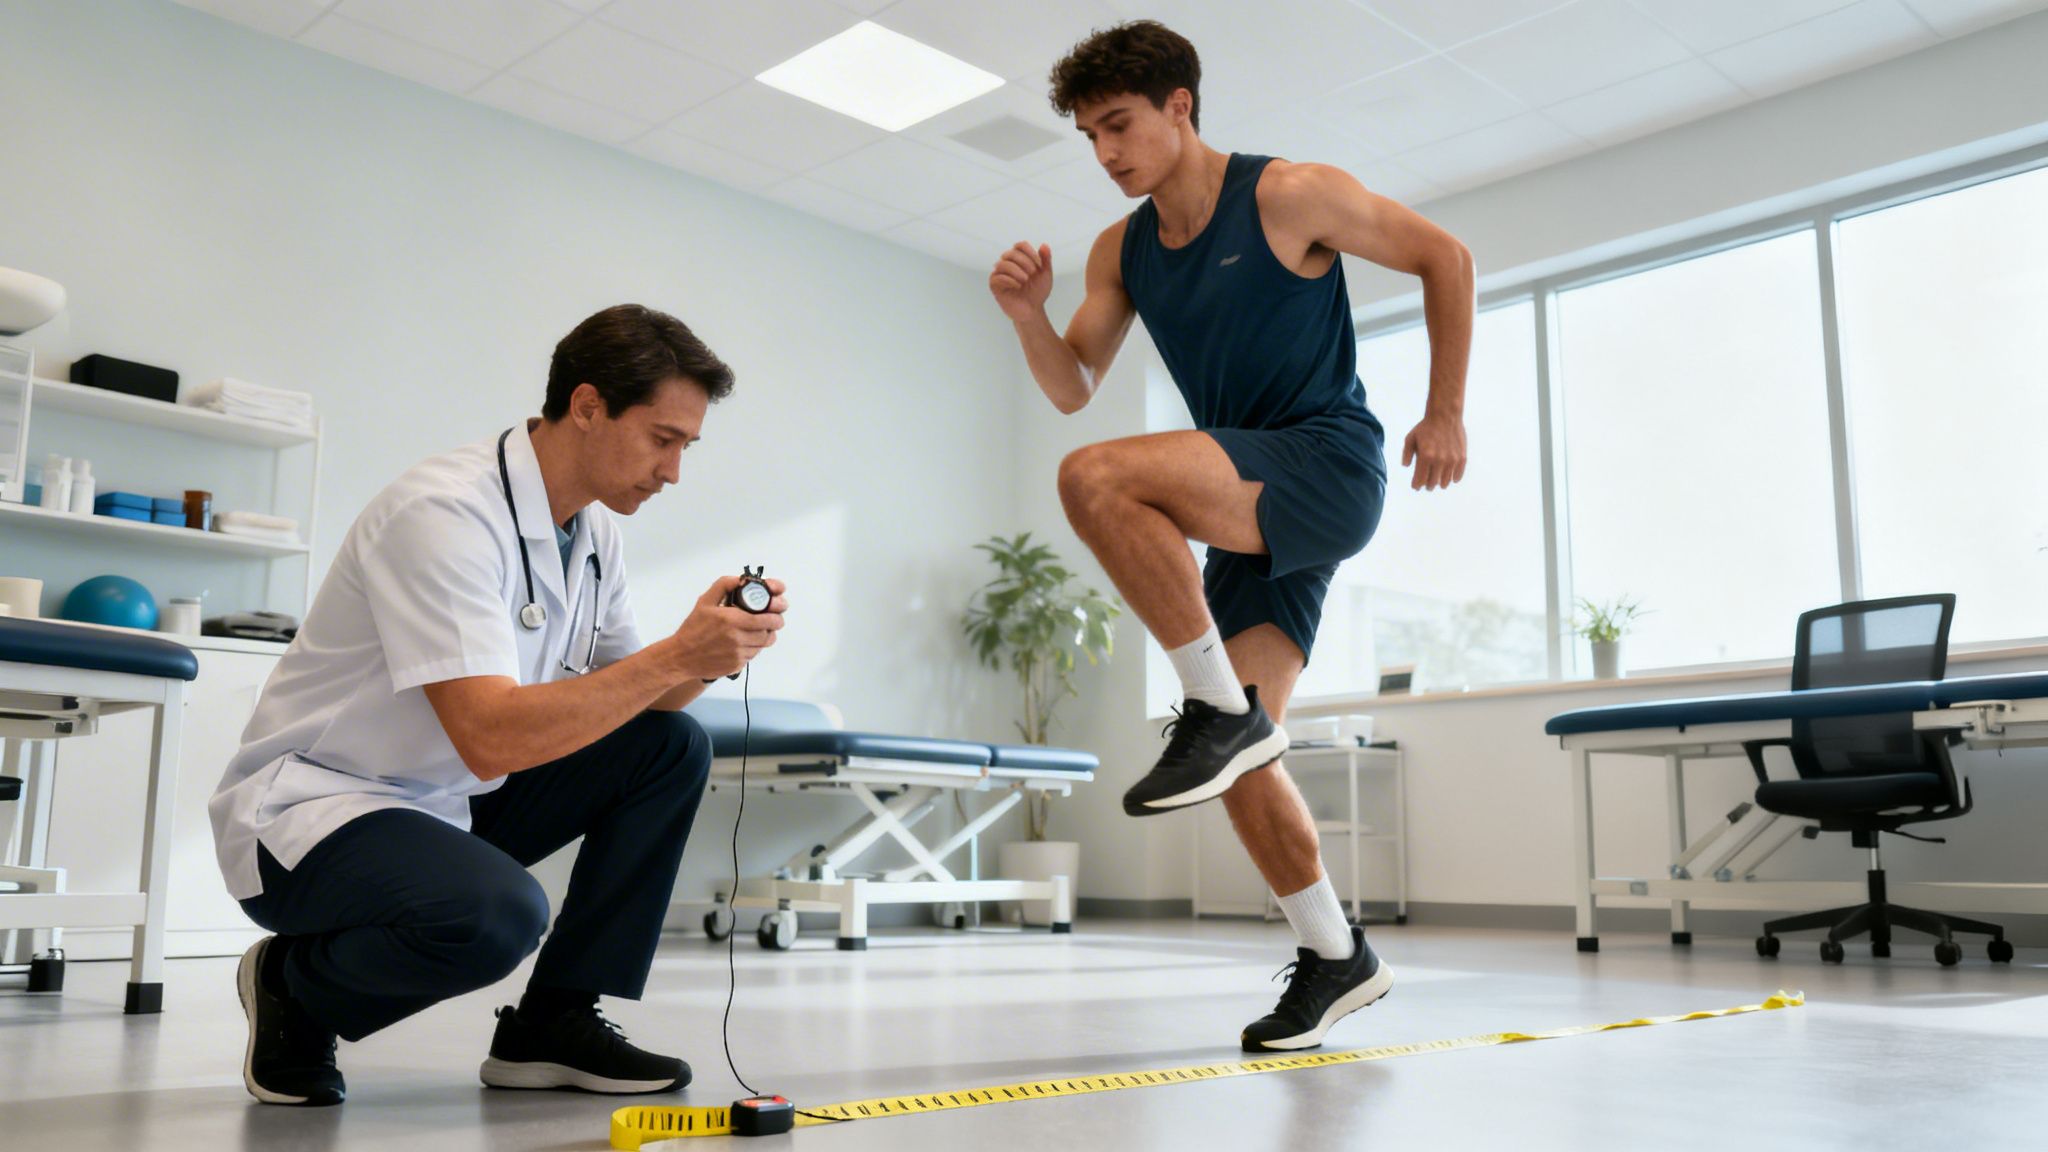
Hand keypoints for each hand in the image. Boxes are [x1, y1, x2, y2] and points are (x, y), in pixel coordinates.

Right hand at [667, 576, 787, 679]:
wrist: (681, 657)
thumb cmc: (693, 629)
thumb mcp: (705, 601)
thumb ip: (724, 586)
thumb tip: (742, 579)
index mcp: (731, 620)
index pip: (765, 619)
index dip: (776, 616)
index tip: (778, 612)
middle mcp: (736, 638)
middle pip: (768, 634)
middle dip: (774, 626)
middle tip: (773, 621)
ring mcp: (737, 654)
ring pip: (762, 646)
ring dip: (764, 637)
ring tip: (759, 631)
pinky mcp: (736, 666)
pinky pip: (752, 656)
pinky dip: (753, 648)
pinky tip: (744, 642)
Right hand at [989, 242, 1052, 321]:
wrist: (1033, 310)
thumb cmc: (1037, 292)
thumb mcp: (1045, 274)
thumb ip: (1045, 260)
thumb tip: (1044, 245)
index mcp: (1019, 260)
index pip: (1020, 246)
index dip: (1030, 252)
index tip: (1039, 265)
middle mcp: (1008, 264)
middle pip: (1011, 253)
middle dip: (1024, 261)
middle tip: (1032, 273)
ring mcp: (1000, 274)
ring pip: (1002, 264)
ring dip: (1016, 271)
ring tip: (1025, 280)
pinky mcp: (995, 286)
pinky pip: (997, 277)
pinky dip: (1009, 280)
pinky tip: (1018, 286)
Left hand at [1400, 412, 1466, 490]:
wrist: (1445, 416)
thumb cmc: (1425, 427)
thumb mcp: (1410, 438)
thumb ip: (1407, 454)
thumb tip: (1406, 466)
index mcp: (1425, 457)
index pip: (1420, 479)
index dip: (1416, 485)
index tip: (1415, 486)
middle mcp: (1439, 460)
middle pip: (1432, 483)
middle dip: (1427, 485)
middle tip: (1426, 485)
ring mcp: (1452, 460)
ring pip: (1445, 482)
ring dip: (1440, 483)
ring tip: (1437, 482)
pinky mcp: (1462, 458)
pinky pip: (1458, 475)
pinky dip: (1454, 479)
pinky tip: (1451, 479)